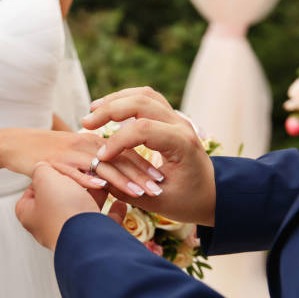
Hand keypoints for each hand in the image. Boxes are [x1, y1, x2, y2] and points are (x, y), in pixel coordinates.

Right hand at [0, 129, 163, 198]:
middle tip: (160, 189)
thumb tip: (114, 185)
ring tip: (141, 193)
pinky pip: (73, 172)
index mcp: (95, 142)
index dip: (145, 166)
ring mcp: (70, 153)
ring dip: (123, 180)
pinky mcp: (53, 162)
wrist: (15, 144)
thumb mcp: (75, 156)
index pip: (126, 152)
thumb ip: (96, 167)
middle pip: (120, 158)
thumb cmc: (48, 153)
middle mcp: (86, 144)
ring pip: (102, 165)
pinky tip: (102, 189)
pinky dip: (88, 180)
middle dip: (142, 175)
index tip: (163, 181)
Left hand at [15, 163, 126, 250]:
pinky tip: (119, 203)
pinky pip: (103, 223)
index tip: (56, 170)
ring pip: (82, 210)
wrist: (88, 239)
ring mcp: (70, 234)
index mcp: (31, 214)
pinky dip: (112, 212)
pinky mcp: (91, 240)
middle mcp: (48, 226)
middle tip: (84, 175)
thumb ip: (41, 169)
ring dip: (94, 196)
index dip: (45, 178)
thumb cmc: (63, 211)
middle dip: (75, 185)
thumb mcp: (45, 178)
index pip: (31, 191)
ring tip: (104, 184)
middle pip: (60, 199)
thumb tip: (42, 167)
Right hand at [81, 87, 215, 225]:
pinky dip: (125, 100)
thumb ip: (127, 190)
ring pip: (144, 94)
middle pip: (141, 102)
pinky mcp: (171, 118)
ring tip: (93, 111)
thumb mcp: (157, 203)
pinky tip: (108, 110)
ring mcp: (177, 118)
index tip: (99, 158)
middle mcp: (181, 125)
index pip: (142, 129)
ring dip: (116, 100)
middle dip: (110, 110)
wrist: (212, 194)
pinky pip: (147, 98)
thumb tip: (98, 179)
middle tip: (86, 123)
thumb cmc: (187, 202)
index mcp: (182, 145)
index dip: (116, 141)